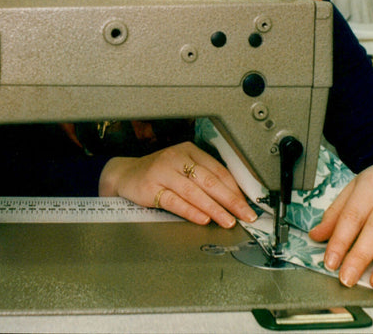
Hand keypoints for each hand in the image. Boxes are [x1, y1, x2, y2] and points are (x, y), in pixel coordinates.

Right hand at [98, 141, 256, 226]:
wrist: (125, 174)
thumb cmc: (158, 173)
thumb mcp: (182, 168)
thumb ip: (204, 179)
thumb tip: (234, 199)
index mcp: (188, 151)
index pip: (218, 169)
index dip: (235, 188)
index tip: (247, 204)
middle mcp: (176, 158)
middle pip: (209, 180)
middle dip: (230, 199)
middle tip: (244, 214)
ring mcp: (162, 171)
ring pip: (194, 191)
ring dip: (214, 208)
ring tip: (228, 221)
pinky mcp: (151, 186)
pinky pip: (175, 200)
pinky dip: (191, 211)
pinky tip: (203, 219)